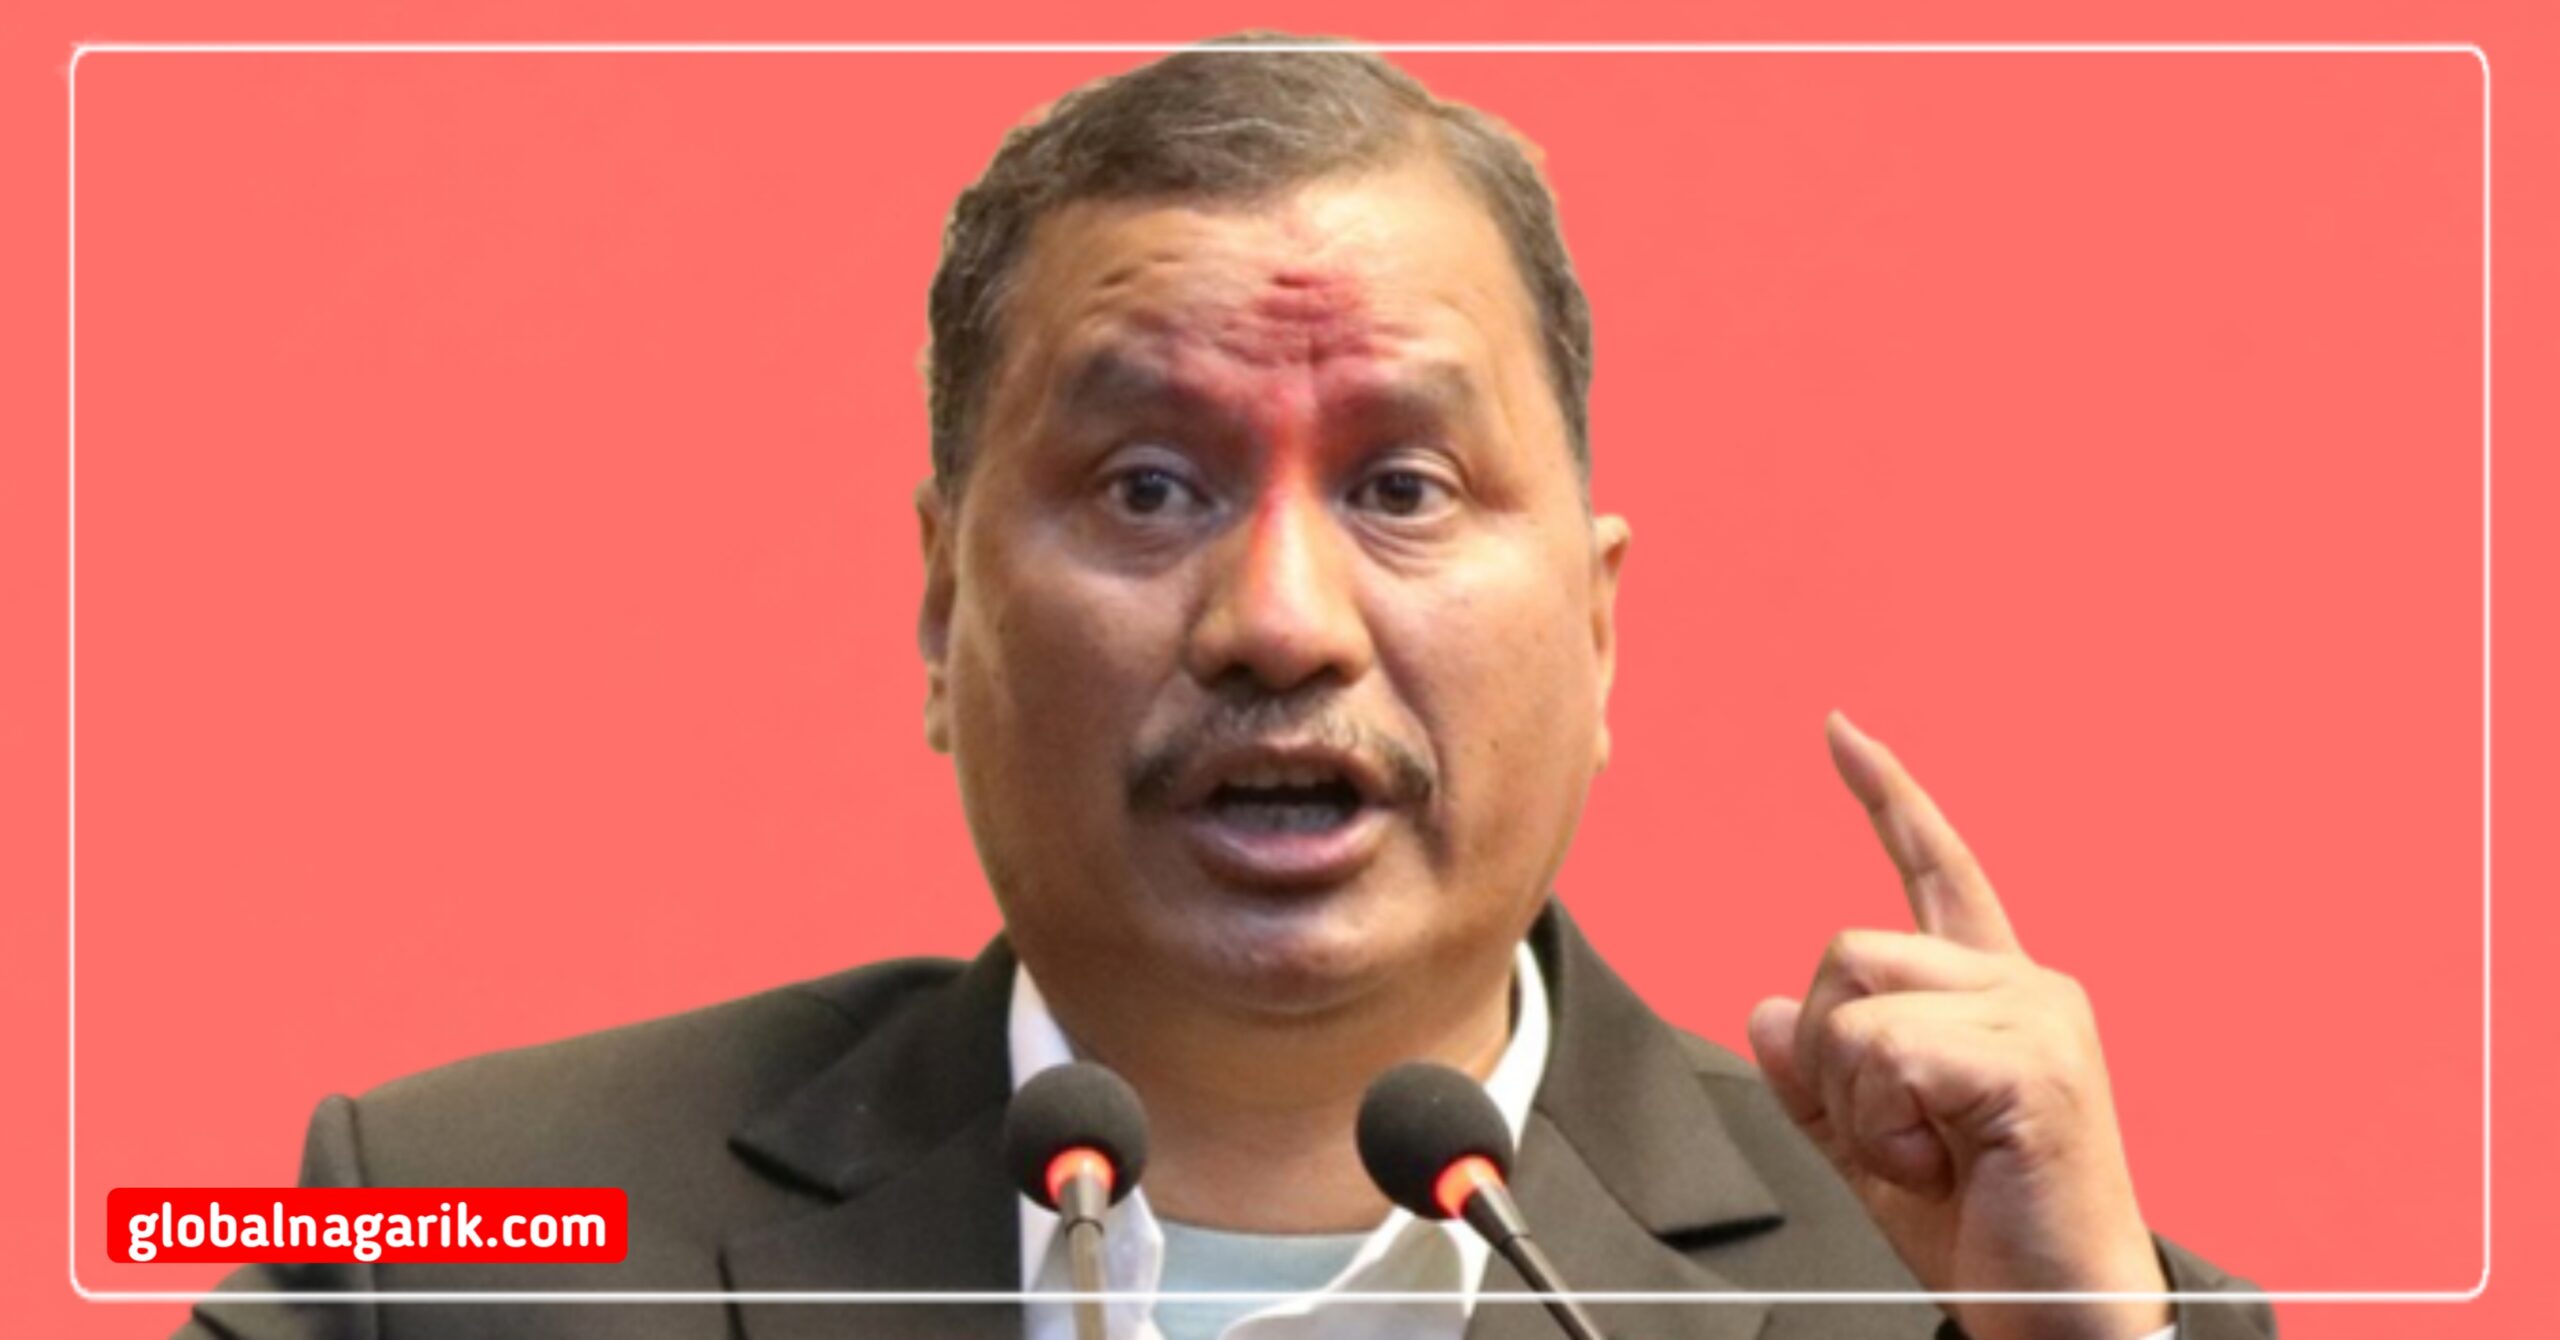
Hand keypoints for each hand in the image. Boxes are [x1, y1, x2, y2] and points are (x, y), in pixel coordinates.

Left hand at [1745, 712, 2170, 1339]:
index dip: (1887, 795)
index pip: (1936, 869)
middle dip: (1829, 1054)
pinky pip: (1884, 1052)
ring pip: (1855, 1000)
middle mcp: (2026, 986)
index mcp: (1996, 994)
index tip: (1840, 729)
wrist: (2059, 1320)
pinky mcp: (2031, 1061)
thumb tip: (1768, 1008)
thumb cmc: (1989, 1239)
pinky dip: (1882, 1124)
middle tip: (1895, 1138)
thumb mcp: (1874, 1152)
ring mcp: (2036, 1017)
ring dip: (1855, 1095)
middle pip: (1848, 948)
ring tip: (1925, 1153)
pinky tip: (1942, 1163)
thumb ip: (1820, 1080)